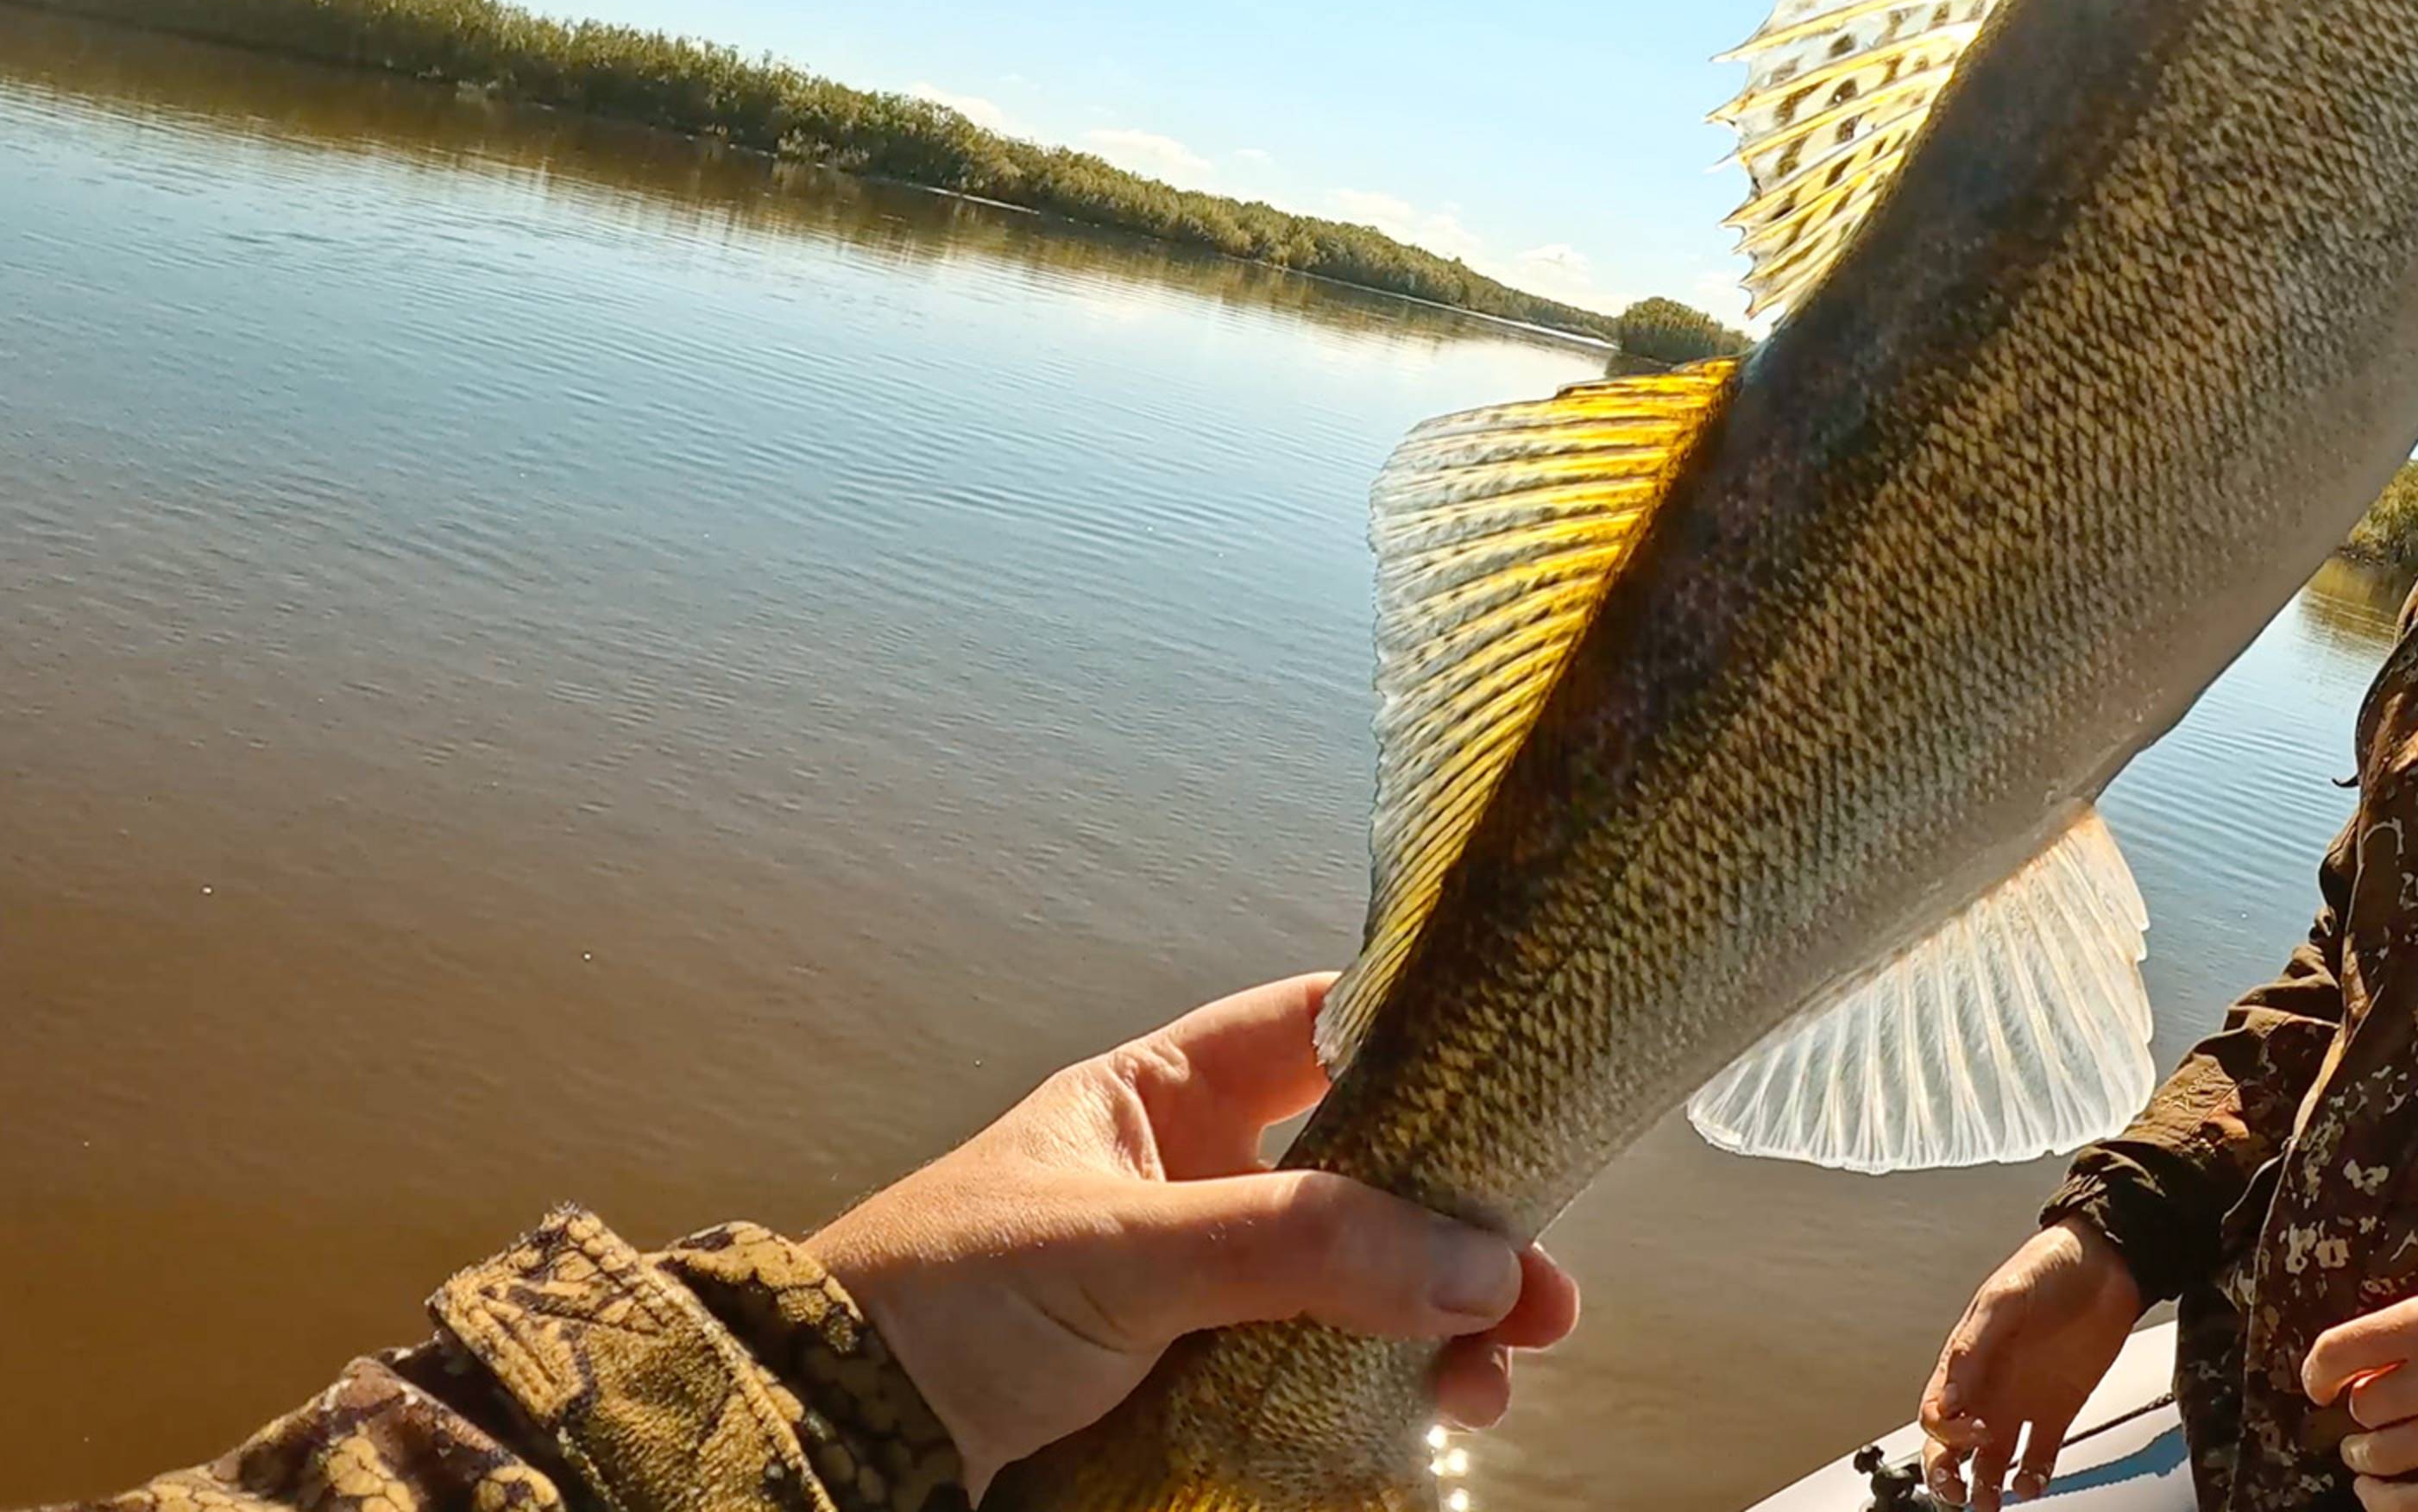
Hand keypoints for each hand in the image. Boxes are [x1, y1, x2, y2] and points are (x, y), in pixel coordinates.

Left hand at [806, 974, 1578, 1495]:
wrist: (827, 1436)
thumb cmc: (937, 1305)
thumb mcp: (1124, 1252)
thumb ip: (1297, 1246)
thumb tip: (1477, 1261)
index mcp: (1162, 1099)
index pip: (1317, 1031)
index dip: (1419, 1034)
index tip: (1522, 1065)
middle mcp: (1197, 1184)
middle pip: (1371, 1181)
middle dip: (1462, 1229)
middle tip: (1541, 1289)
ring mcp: (1203, 1292)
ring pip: (1361, 1290)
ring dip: (1439, 1327)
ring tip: (1489, 1384)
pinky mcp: (1201, 1388)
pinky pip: (1322, 1377)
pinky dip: (1386, 1395)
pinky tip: (1429, 1417)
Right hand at [1918, 1220, 2146, 1509]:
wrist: (2107, 1265)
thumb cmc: (2049, 1268)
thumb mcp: (2005, 1299)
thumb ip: (1974, 1347)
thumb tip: (1950, 1396)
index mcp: (1967, 1361)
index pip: (1938, 1414)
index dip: (1948, 1433)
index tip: (1976, 1429)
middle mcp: (1989, 1388)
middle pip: (1953, 1447)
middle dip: (1947, 1476)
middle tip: (1959, 1493)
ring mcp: (2022, 1403)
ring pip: (1992, 1461)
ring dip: (1987, 1487)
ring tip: (1993, 1501)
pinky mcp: (2058, 1412)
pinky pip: (2039, 1457)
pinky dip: (2033, 1478)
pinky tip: (2034, 1481)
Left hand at [2298, 1273, 2417, 1511]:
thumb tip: (2368, 1366)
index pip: (2339, 1349)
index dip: (2317, 1371)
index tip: (2318, 1384)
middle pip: (2362, 1408)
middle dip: (2363, 1413)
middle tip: (2378, 1415)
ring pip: (2378, 1455)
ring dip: (2365, 1457)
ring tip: (2368, 1456)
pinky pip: (2416, 1503)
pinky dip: (2384, 1502)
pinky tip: (2377, 1493)